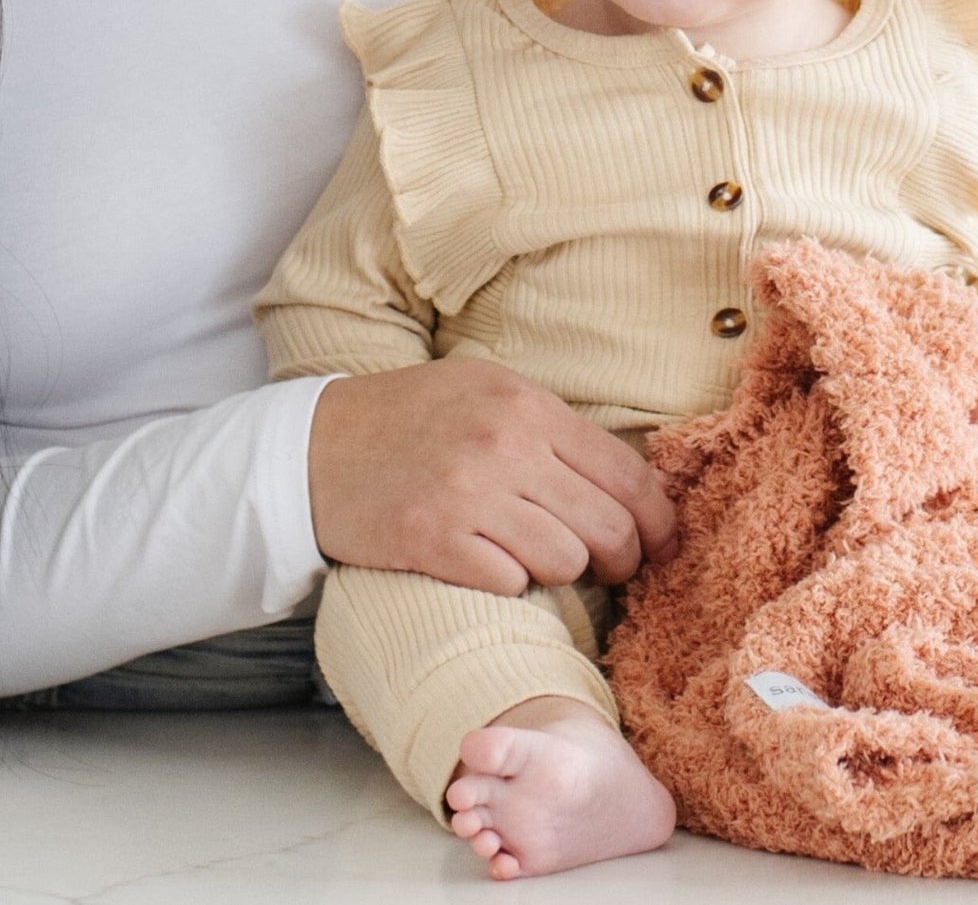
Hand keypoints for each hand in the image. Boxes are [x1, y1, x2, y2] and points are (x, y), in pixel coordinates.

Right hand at [307, 358, 679, 595]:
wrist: (315, 448)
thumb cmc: (409, 420)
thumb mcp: (485, 393)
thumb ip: (551, 428)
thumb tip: (631, 484)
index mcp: (525, 402)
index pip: (627, 473)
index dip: (658, 522)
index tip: (662, 546)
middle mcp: (504, 443)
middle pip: (608, 526)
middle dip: (623, 561)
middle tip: (611, 571)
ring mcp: (469, 492)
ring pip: (567, 561)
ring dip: (560, 572)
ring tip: (534, 558)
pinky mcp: (435, 539)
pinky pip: (512, 584)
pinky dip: (509, 583)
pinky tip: (486, 564)